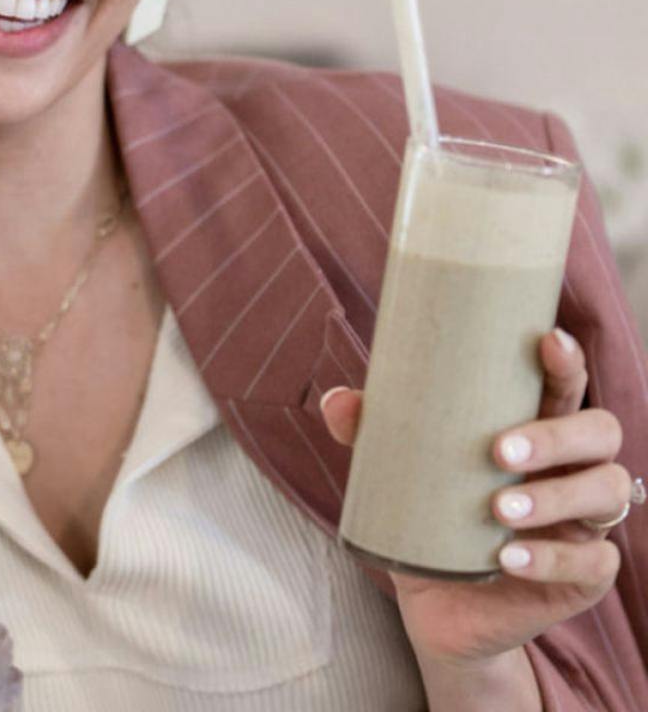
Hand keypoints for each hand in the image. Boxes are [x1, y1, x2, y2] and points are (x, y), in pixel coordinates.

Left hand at [321, 328, 627, 667]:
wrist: (436, 604)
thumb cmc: (428, 517)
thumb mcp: (396, 472)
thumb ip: (370, 433)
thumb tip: (338, 400)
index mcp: (535, 429)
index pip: (564, 387)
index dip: (565, 362)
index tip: (548, 340)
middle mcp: (571, 469)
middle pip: (600, 433)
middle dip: (557, 435)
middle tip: (499, 450)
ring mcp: (583, 522)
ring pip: (605, 491)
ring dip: (554, 496)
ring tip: (499, 507)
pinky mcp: (584, 576)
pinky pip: (590, 562)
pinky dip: (551, 558)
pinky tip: (509, 557)